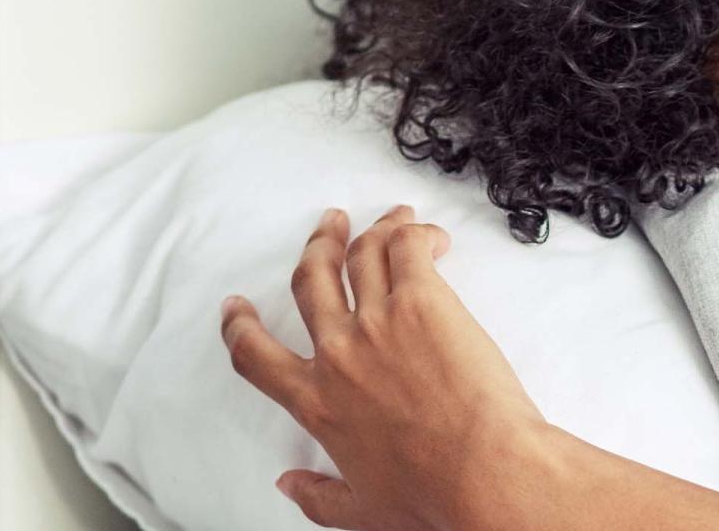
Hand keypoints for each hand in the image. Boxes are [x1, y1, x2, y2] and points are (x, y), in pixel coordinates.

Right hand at [219, 205, 548, 529]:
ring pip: (360, 255)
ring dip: (367, 230)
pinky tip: (426, 234)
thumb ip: (318, 497)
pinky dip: (411, 231)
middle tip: (327, 229)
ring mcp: (378, 321)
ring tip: (387, 218)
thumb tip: (289, 485)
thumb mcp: (361, 510)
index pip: (255, 356)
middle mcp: (337, 353)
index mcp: (315, 402)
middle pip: (310, 281)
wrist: (481, 470)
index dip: (239, 327)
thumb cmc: (432, 493)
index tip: (237, 308)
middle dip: (315, 248)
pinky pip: (406, 247)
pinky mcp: (423, 300)